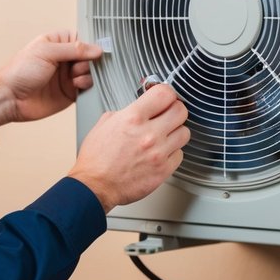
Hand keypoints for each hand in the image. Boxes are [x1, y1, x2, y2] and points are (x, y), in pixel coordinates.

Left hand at [0, 32, 101, 130]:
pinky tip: (76, 86)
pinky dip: (87, 87)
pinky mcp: (70, 92)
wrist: (10, 98)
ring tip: (74, 78)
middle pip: (90, 57)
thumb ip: (74, 49)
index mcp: (58, 42)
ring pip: (91, 73)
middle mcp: (65, 58)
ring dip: (88, 74)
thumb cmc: (20, 71)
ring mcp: (68, 76)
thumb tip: (97, 48)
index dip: (91, 44)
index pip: (83, 38)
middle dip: (90, 61)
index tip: (97, 49)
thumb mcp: (47, 52)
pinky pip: (87, 88)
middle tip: (80, 65)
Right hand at [68, 84, 189, 212]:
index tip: (164, 98)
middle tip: (168, 115)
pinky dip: (172, 153)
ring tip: (165, 136)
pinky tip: (161, 154)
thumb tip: (139, 107)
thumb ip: (125, 112)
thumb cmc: (96, 159)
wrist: (95, 186)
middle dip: (175, 110)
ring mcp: (158, 152)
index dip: (167, 93)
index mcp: (132, 118)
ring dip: (176, 132)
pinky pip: (180, 155)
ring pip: (184, 133)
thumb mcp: (104, 124)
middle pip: (181, 111)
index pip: (165, 93)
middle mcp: (148, 133)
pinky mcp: (163, 170)